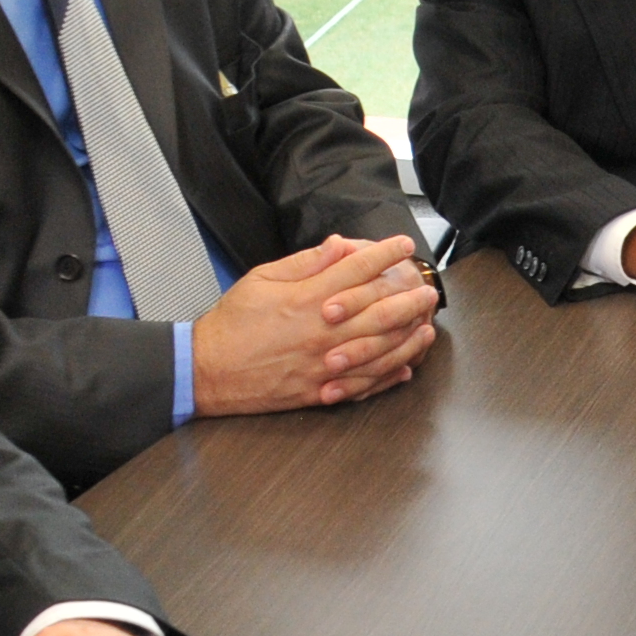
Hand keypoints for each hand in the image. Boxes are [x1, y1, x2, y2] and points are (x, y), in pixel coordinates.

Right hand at [189, 235, 437, 415]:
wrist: (207, 371)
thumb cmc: (232, 323)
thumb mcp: (262, 279)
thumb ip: (305, 263)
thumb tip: (340, 245)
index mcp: (308, 299)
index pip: (358, 270)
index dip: (386, 254)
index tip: (404, 246)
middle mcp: (322, 331)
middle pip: (381, 311)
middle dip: (409, 297)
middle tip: (428, 288)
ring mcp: (325, 364)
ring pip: (381, 350)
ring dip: (409, 336)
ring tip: (427, 324)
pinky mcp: (321, 390)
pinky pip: (365, 384)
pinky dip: (389, 375)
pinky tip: (405, 366)